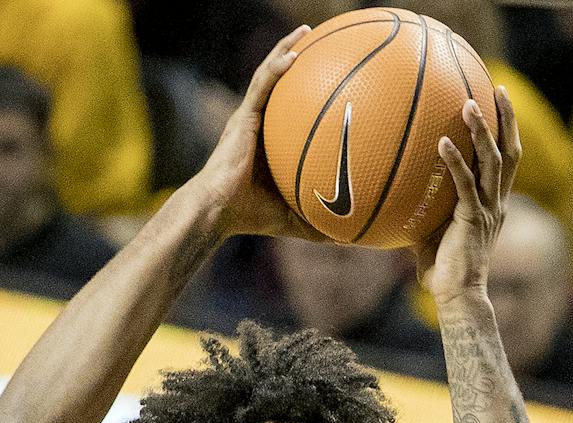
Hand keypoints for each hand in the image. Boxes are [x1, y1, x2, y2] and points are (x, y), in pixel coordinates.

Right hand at [189, 26, 325, 240]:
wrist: (220, 210)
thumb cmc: (253, 216)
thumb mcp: (296, 218)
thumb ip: (321, 222)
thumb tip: (352, 239)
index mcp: (271, 140)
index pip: (291, 107)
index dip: (307, 88)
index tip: (331, 75)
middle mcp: (259, 122)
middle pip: (281, 82)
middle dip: (297, 57)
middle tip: (321, 40)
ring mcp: (249, 117)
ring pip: (269, 75)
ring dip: (286, 50)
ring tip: (306, 33)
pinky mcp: (242, 117)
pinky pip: (261, 87)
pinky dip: (275, 70)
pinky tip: (293, 56)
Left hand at [416, 87, 519, 304]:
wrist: (457, 297)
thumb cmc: (442, 269)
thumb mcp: (431, 228)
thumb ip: (423, 205)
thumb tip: (391, 187)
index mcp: (493, 202)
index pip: (506, 159)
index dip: (507, 130)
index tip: (499, 101)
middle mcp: (497, 202)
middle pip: (510, 152)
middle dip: (506, 119)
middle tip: (498, 89)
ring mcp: (488, 210)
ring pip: (493, 162)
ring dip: (482, 132)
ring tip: (470, 104)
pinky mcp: (473, 220)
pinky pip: (466, 185)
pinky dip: (455, 162)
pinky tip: (442, 142)